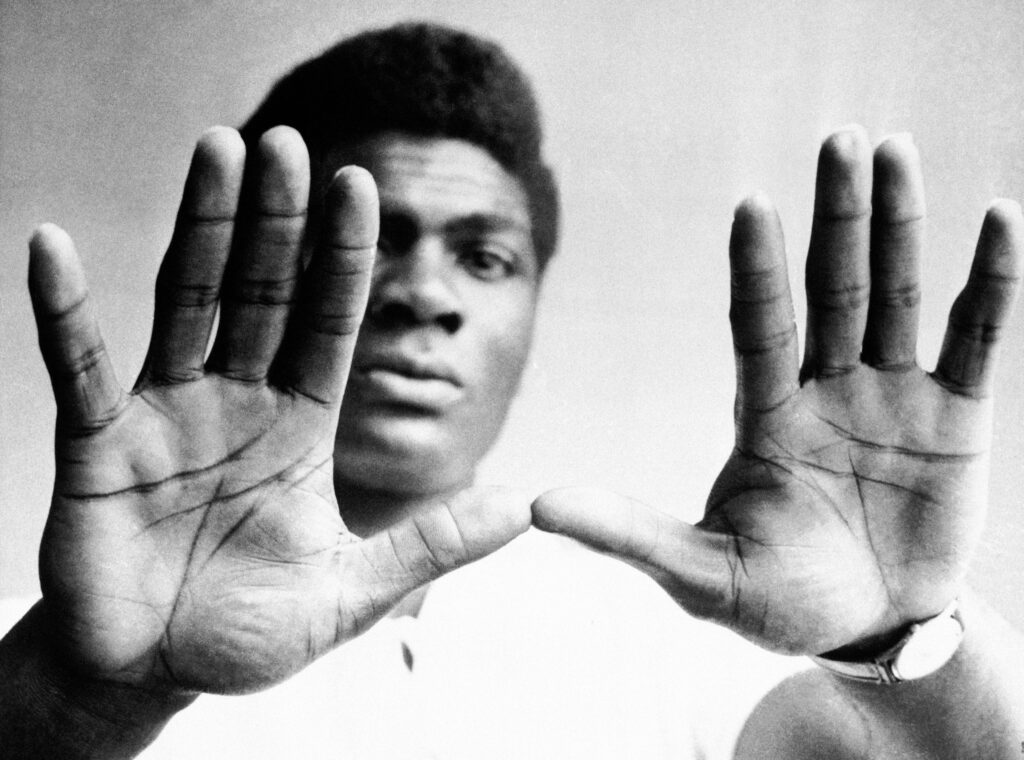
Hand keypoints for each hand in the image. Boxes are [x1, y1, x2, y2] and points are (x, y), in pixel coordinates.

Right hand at [28, 126, 528, 695]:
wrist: (157, 673)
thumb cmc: (252, 632)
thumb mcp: (353, 591)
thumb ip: (431, 545)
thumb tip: (523, 507)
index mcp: (300, 427)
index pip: (329, 323)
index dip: (343, 257)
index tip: (361, 184)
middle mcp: (236, 402)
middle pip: (261, 293)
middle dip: (276, 221)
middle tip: (286, 141)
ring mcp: (165, 415)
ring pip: (185, 303)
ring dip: (200, 228)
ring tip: (215, 149)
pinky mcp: (96, 446)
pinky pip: (76, 368)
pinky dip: (63, 311)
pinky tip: (52, 246)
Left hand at [533, 127, 1022, 654]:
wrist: (867, 630)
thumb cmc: (777, 600)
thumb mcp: (700, 573)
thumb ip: (627, 535)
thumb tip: (536, 508)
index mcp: (766, 419)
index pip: (758, 330)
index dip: (757, 271)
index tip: (751, 205)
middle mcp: (826, 391)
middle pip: (832, 290)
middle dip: (837, 218)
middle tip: (840, 139)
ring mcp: (891, 396)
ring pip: (896, 296)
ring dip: (899, 227)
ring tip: (896, 149)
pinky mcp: (954, 417)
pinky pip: (977, 339)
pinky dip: (990, 283)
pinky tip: (996, 219)